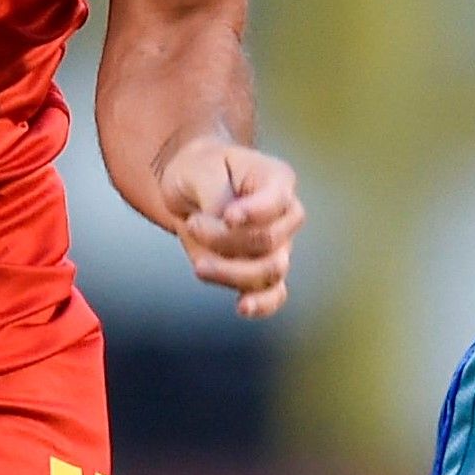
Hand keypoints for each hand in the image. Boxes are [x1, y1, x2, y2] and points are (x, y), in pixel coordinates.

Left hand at [155, 137, 306, 318]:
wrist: (190, 186)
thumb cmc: (199, 170)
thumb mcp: (199, 168)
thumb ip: (216, 194)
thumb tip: (227, 224)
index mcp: (276, 179)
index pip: (277, 201)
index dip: (254, 213)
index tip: (228, 216)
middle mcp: (284, 214)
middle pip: (269, 241)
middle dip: (225, 240)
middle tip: (193, 224)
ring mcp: (278, 246)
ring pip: (269, 272)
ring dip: (230, 272)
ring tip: (199, 264)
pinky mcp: (261, 271)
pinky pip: (274, 295)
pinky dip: (261, 304)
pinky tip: (242, 307)